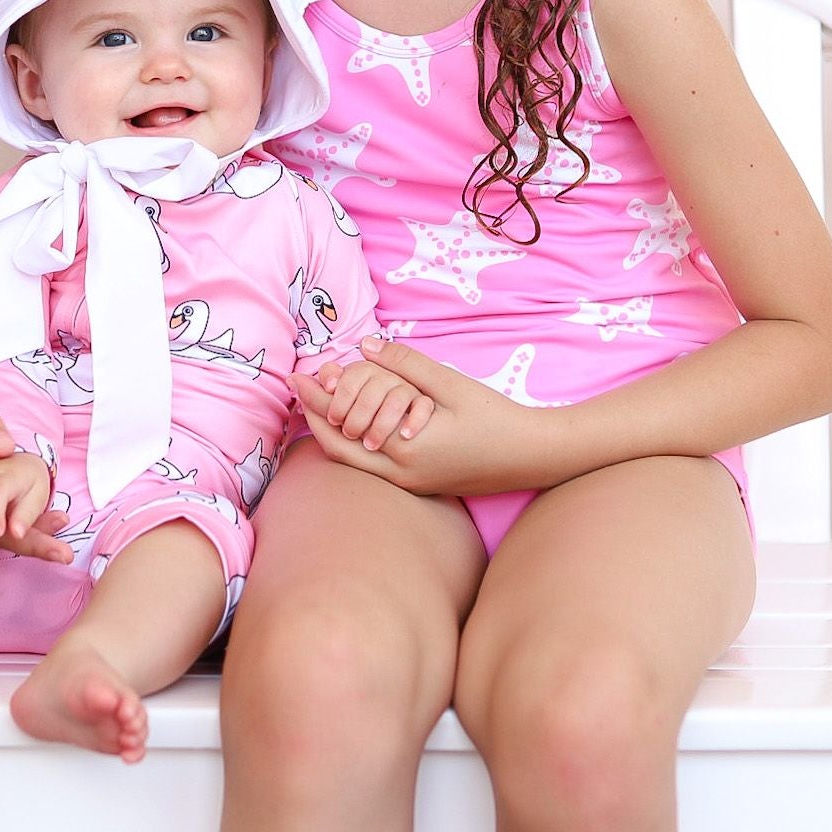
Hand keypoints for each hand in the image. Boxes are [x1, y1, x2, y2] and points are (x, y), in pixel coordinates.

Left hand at [291, 338, 536, 496]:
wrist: (531, 456)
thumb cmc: (495, 419)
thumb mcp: (451, 385)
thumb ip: (407, 366)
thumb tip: (365, 346)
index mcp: (405, 450)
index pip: (343, 426)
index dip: (318, 399)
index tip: (299, 375)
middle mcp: (401, 474)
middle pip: (338, 450)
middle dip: (316, 417)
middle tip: (300, 387)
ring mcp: (409, 484)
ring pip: (354, 461)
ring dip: (333, 430)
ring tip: (319, 401)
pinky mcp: (419, 484)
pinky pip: (372, 465)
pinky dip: (353, 442)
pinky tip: (351, 421)